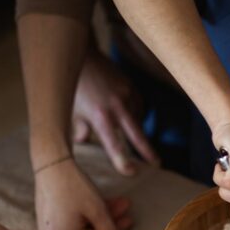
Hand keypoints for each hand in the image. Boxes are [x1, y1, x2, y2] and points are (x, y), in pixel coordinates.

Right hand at [34, 159, 133, 229]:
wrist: (52, 163)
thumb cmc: (74, 187)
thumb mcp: (98, 212)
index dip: (117, 229)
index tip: (131, 218)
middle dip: (110, 219)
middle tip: (125, 205)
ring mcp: (48, 229)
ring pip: (82, 224)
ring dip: (100, 213)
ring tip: (117, 201)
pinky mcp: (47, 219)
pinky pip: (71, 220)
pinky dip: (86, 212)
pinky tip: (98, 201)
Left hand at [72, 49, 158, 174]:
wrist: (83, 57)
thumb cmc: (74, 88)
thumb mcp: (72, 111)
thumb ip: (79, 129)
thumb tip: (83, 141)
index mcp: (99, 115)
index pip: (113, 144)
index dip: (121, 160)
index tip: (131, 172)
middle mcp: (116, 106)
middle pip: (137, 134)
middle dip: (147, 151)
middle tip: (157, 164)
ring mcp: (127, 95)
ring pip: (137, 120)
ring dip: (135, 131)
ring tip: (134, 139)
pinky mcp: (132, 87)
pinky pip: (138, 107)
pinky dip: (135, 115)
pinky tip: (128, 117)